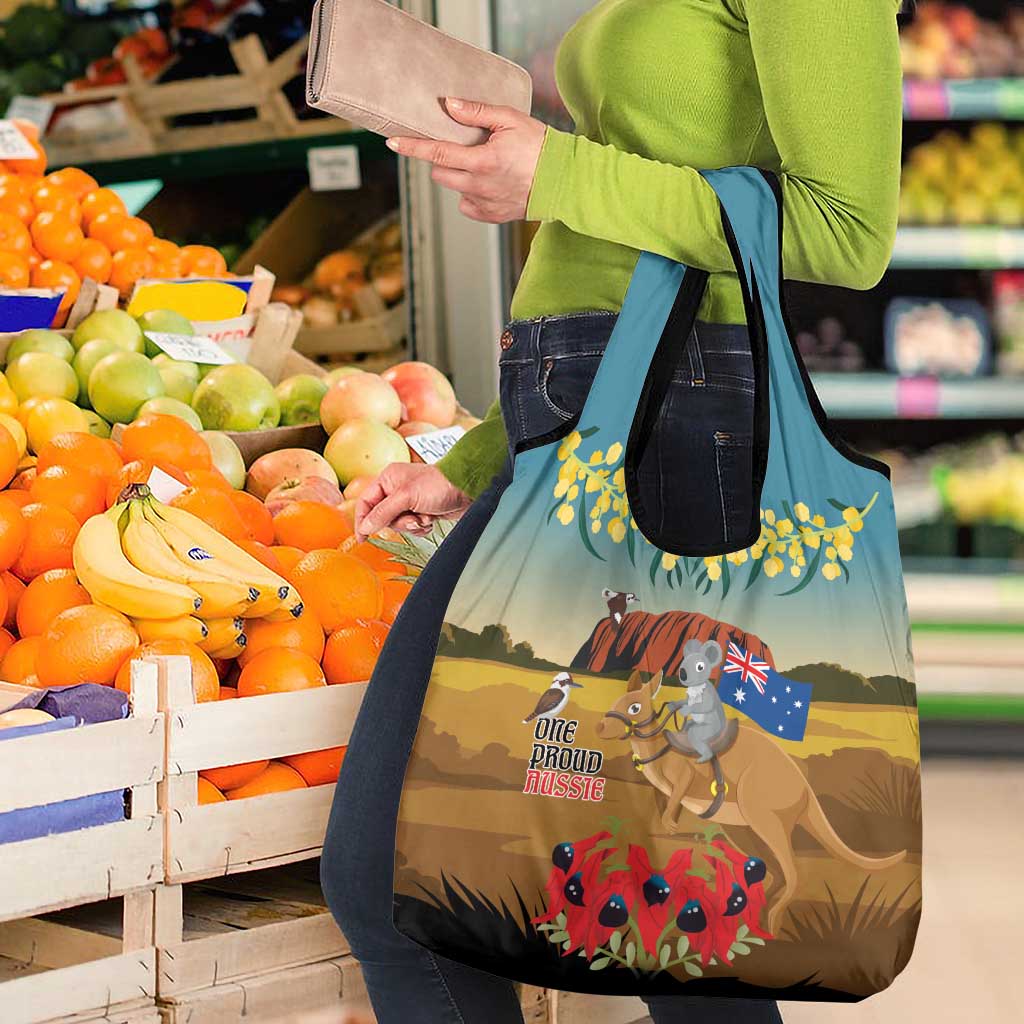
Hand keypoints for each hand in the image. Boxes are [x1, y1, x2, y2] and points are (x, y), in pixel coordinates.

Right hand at [354, 463, 471, 539]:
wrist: (467, 489)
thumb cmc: (438, 485)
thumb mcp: (406, 497)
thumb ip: (383, 512)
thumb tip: (365, 526)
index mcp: (388, 479)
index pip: (365, 502)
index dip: (362, 520)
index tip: (362, 538)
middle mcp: (396, 489)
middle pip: (382, 517)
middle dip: (398, 522)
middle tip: (412, 519)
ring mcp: (409, 501)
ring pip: (398, 524)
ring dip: (412, 525)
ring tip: (425, 517)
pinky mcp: (421, 511)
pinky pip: (412, 527)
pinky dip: (421, 527)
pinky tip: (431, 520)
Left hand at [385, 97, 546, 222]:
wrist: (564, 181)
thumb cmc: (540, 146)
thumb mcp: (510, 119)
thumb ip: (476, 112)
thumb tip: (448, 105)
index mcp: (482, 161)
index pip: (437, 153)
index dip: (412, 147)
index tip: (393, 143)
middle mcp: (479, 186)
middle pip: (440, 173)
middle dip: (442, 159)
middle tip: (460, 147)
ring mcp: (484, 204)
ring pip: (454, 188)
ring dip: (458, 175)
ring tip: (481, 164)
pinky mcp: (491, 216)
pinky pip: (467, 205)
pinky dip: (471, 193)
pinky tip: (488, 183)